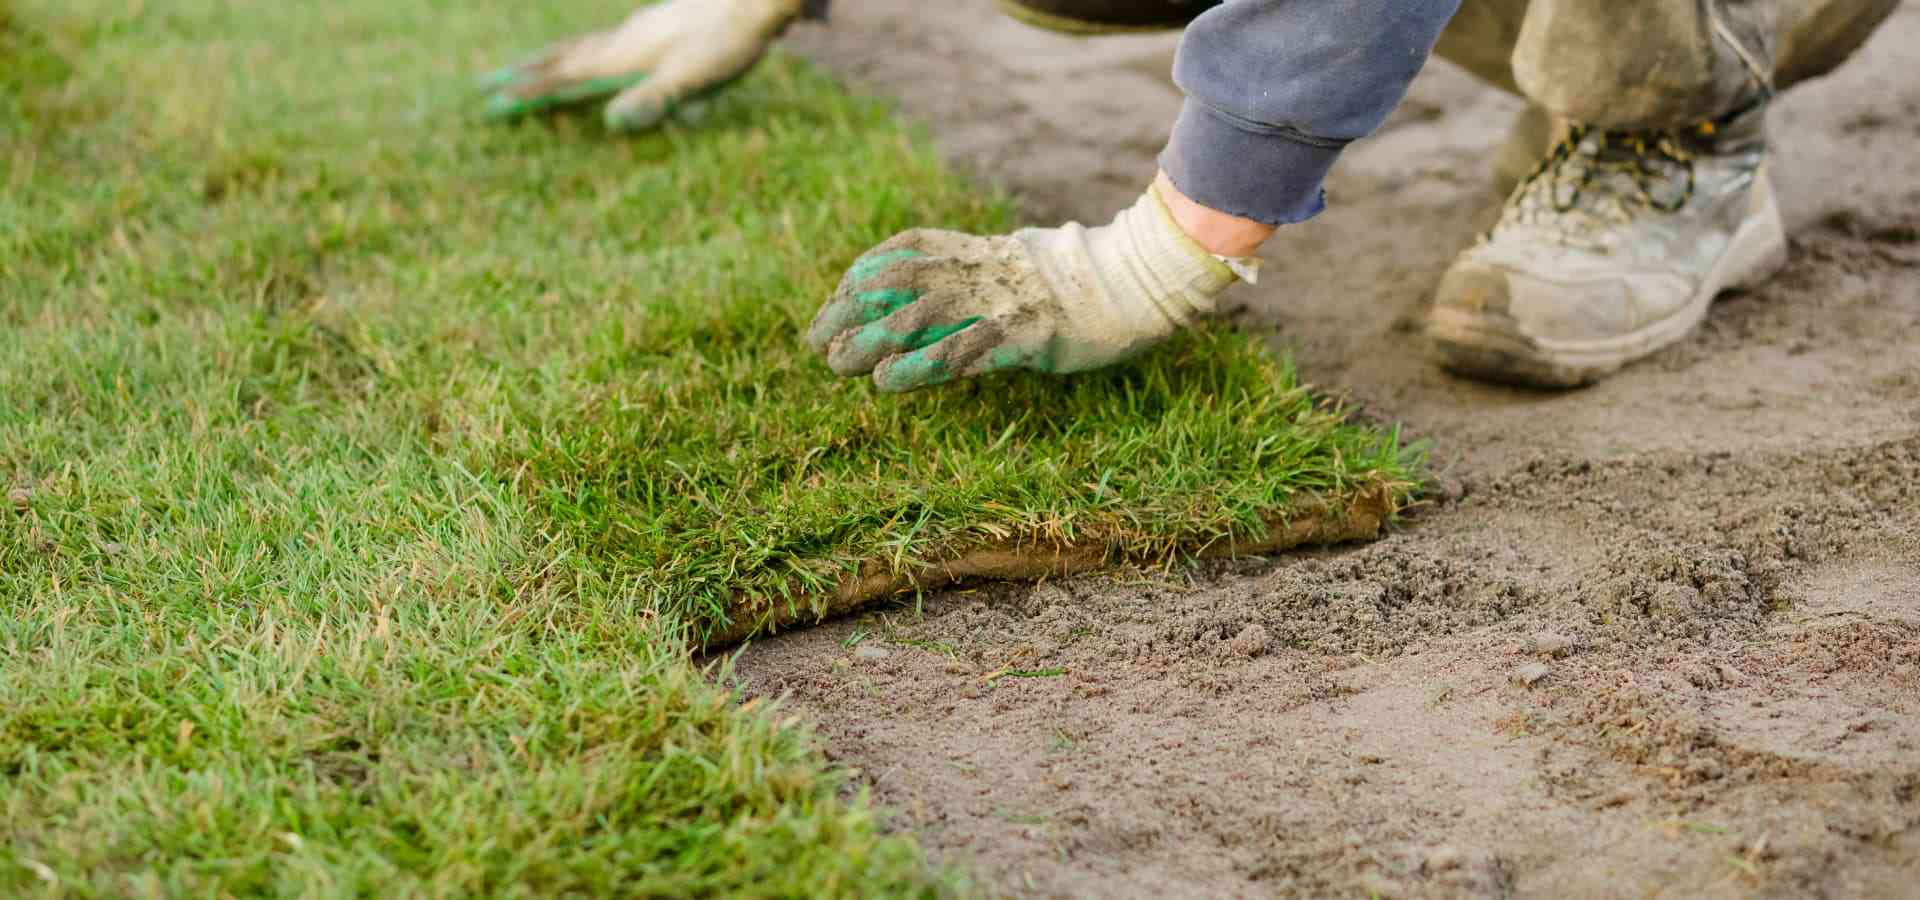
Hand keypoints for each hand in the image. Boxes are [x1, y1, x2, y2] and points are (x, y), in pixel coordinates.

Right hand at [480, 0, 806, 132]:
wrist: (753, 1)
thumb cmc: (726, 44)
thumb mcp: (691, 80)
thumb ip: (652, 101)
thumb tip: (611, 123)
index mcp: (623, 58)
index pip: (563, 78)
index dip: (527, 93)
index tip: (491, 104)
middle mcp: (622, 41)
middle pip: (560, 58)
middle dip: (522, 74)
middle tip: (484, 86)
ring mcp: (636, 31)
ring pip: (578, 46)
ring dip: (547, 59)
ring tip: (523, 67)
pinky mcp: (654, 27)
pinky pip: (600, 42)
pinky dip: (577, 51)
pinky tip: (593, 53)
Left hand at [806, 188, 1245, 391]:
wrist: (1138, 283)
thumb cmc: (1083, 280)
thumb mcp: (1024, 261)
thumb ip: (984, 271)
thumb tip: (947, 291)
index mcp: (984, 250)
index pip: (906, 250)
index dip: (864, 272)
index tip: (838, 295)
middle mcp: (983, 271)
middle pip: (897, 283)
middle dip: (849, 308)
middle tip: (815, 339)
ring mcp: (1001, 302)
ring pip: (917, 316)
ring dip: (869, 340)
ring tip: (836, 364)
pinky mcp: (1020, 336)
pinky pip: (958, 352)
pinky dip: (916, 366)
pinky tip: (886, 382)